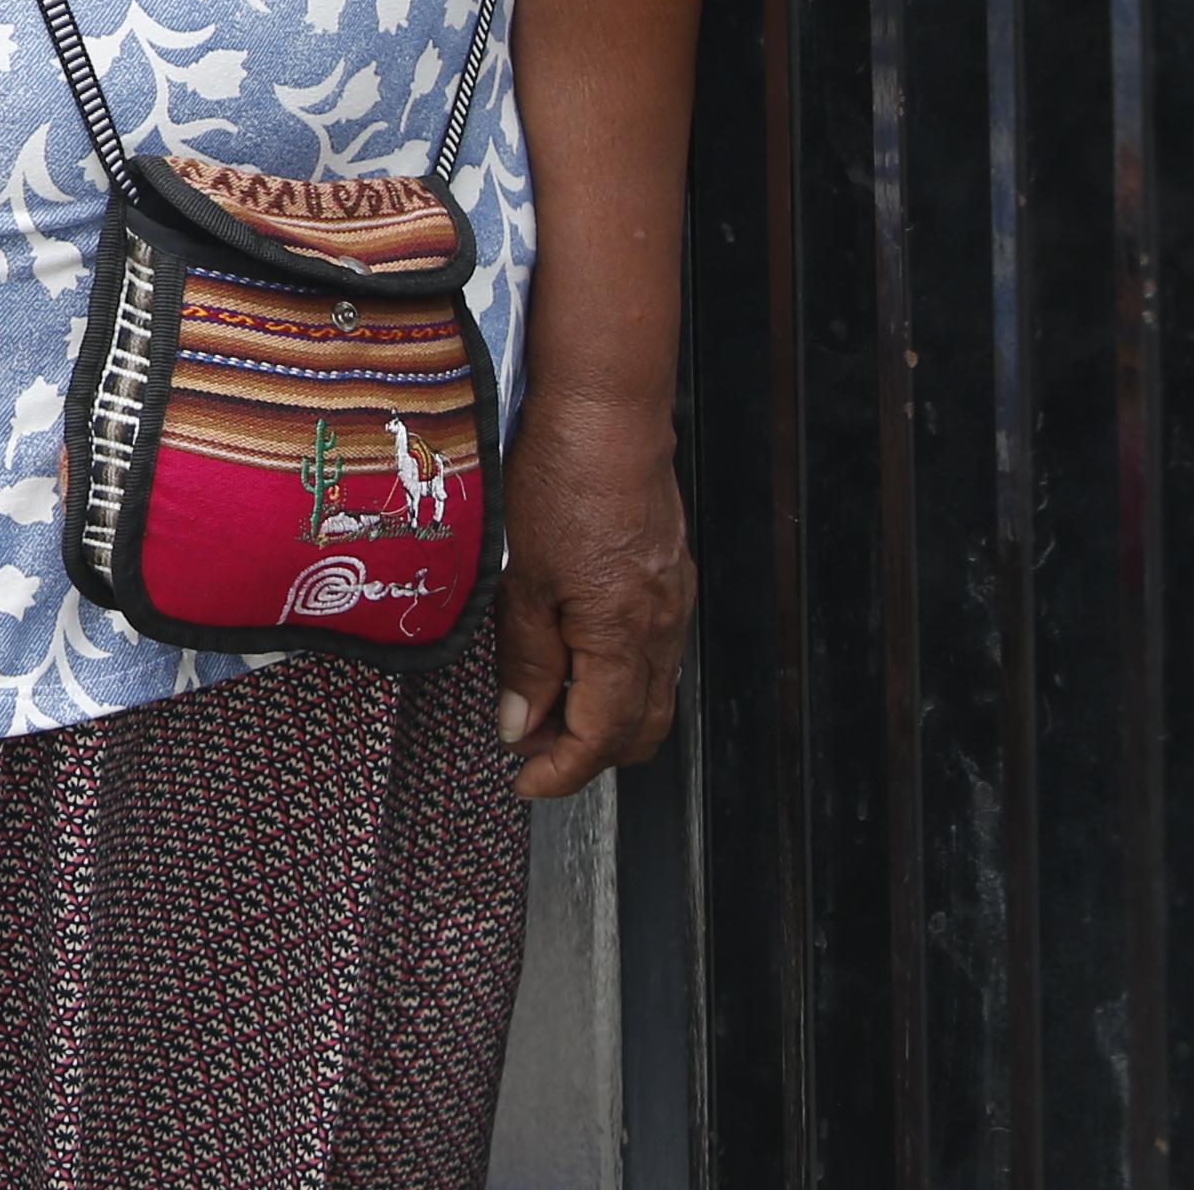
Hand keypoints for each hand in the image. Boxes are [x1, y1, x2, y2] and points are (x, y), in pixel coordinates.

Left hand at [493, 386, 692, 797]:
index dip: (563, 770)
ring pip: (650, 692)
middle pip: (638, 729)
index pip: (602, 736)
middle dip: (587, 754)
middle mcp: (661, 628)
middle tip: (530, 748)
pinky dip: (617, 674)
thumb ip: (527, 659)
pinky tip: (575, 654)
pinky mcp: (669, 577)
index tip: (526, 780)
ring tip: (543, 702)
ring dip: (602, 714)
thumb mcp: (525, 578)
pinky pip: (654, 652)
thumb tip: (521, 724)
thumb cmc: (564, 480)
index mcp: (624, 636)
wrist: (608, 414)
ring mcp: (672, 602)